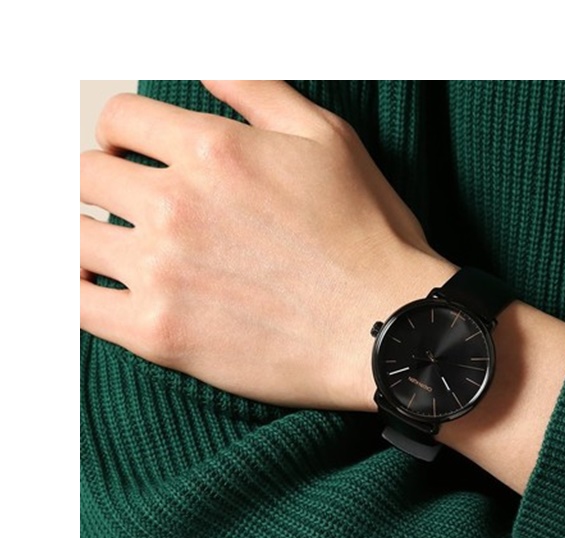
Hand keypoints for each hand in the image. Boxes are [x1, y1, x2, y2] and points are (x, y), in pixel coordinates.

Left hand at [80, 80, 454, 410]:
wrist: (386, 330)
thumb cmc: (367, 240)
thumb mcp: (328, 140)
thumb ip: (258, 91)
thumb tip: (207, 69)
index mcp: (213, 149)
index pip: (120, 119)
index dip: (122, 132)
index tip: (131, 153)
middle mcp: (177, 204)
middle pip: (86, 174)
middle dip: (104, 182)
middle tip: (126, 204)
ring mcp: (163, 271)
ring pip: (72, 236)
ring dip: (88, 235)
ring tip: (114, 247)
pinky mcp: (159, 334)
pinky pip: (76, 304)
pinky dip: (75, 291)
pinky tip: (97, 289)